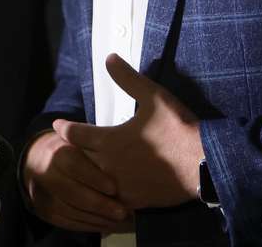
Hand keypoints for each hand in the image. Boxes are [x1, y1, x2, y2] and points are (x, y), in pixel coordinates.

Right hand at [21, 129, 132, 232]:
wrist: (39, 160)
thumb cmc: (70, 149)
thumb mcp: (81, 141)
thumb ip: (95, 144)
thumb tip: (121, 150)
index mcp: (57, 153)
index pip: (75, 166)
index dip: (95, 178)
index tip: (114, 189)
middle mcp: (47, 173)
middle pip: (73, 193)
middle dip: (99, 205)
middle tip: (122, 212)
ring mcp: (43, 194)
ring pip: (70, 211)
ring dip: (96, 218)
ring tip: (117, 220)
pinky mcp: (45, 211)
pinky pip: (66, 222)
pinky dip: (87, 225)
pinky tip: (104, 224)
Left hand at [53, 53, 203, 209]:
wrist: (204, 164)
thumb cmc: (178, 128)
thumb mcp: (154, 96)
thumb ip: (128, 78)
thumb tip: (109, 57)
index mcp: (109, 140)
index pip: (76, 135)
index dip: (64, 128)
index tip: (57, 125)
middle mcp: (108, 166)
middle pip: (78, 161)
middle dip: (70, 152)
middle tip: (65, 147)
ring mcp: (120, 187)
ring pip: (90, 183)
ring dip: (84, 174)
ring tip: (80, 168)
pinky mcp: (133, 202)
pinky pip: (108, 200)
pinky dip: (102, 194)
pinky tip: (103, 190)